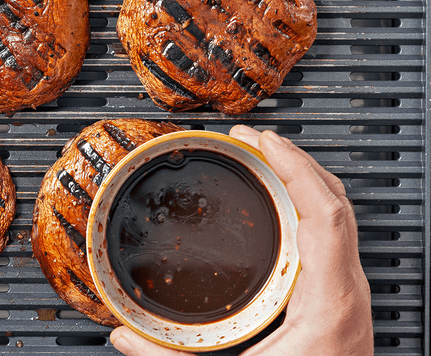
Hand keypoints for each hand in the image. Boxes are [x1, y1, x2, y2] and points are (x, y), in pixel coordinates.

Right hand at [110, 126, 373, 355]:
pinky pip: (331, 231)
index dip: (295, 168)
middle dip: (292, 159)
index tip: (264, 141)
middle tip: (252, 138)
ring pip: (336, 212)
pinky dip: (306, 201)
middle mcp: (348, 289)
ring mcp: (348, 290)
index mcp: (330, 302)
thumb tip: (125, 338)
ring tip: (264, 156)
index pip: (325, 214)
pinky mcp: (340, 294)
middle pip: (333, 200)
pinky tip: (280, 199)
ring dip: (301, 176)